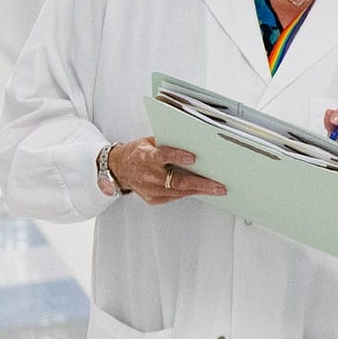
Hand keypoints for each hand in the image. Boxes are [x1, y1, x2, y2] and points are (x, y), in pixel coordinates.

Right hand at [107, 137, 227, 204]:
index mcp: (146, 156)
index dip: (178, 156)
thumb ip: (168, 143)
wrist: (119, 168)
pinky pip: (174, 196)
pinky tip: (201, 190)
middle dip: (201, 184)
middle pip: (177, 180)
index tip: (193, 158)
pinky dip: (188, 192)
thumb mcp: (150, 141)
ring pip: (179, 191)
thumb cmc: (138, 152)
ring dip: (199, 190)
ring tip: (216, 189)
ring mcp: (150, 189)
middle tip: (218, 186)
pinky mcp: (152, 198)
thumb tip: (193, 140)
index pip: (163, 156)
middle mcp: (148, 174)